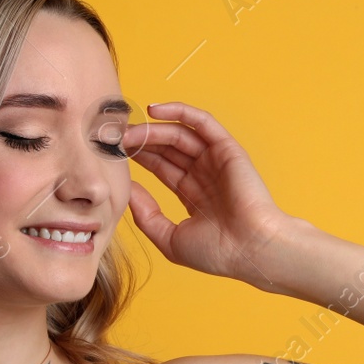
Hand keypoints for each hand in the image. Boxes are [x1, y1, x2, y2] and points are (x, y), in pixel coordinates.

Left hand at [122, 101, 298, 284]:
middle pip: (166, 148)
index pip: (160, 167)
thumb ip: (146, 215)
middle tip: (113, 137)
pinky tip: (154, 111)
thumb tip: (128, 190)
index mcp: (193, 195)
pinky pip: (201, 123)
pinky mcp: (227, 149)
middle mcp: (204, 174)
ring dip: (151, 130)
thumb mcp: (170, 238)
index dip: (137, 157)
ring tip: (127, 131)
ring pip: (178, 135)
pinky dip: (179, 112)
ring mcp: (215, 160)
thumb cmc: (217, 252)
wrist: (251, 249)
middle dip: (139, 141)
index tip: (112, 152)